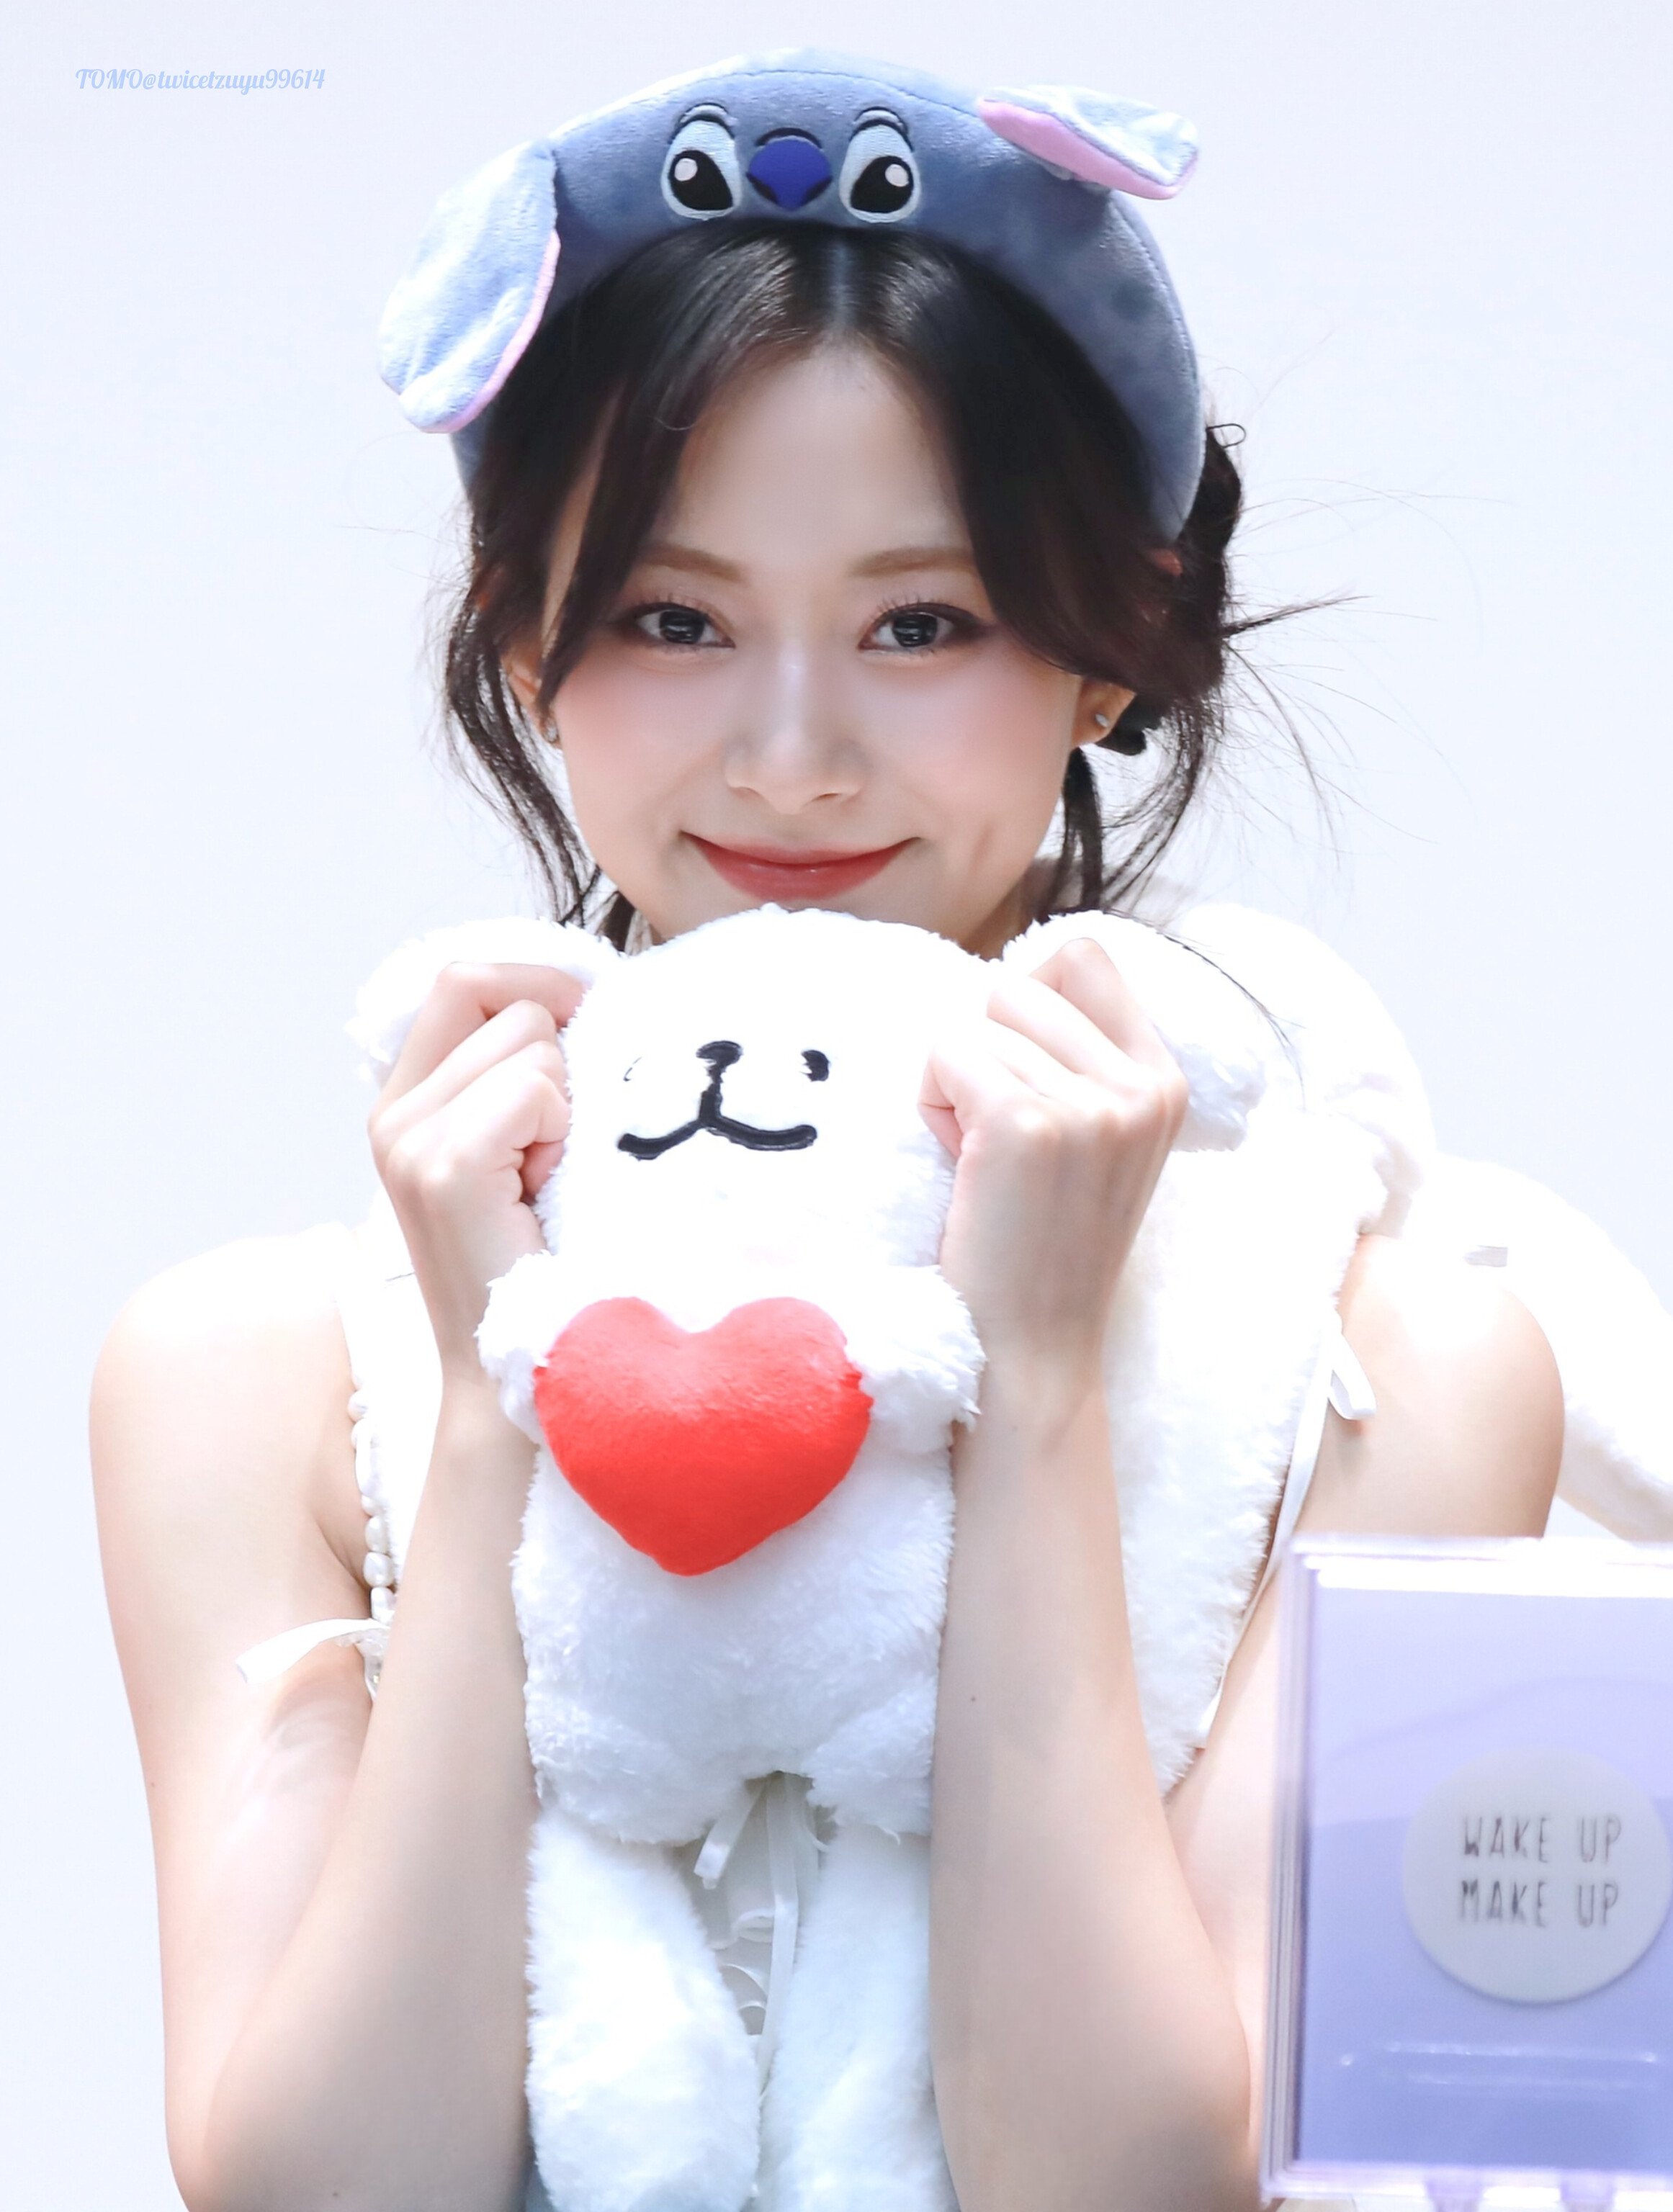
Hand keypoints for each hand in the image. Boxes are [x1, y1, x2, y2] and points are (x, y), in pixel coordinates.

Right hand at [369, 963, 585, 1380]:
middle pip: (504, 998)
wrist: (513, 1374)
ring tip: (546, 1176)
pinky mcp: (442, 1168)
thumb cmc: (541, 1258)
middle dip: (557, 1059)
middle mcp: (393, 1115)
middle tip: (550, 1150)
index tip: (580, 1038)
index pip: (464, 979)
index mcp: (405, 1101)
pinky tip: (544, 1189)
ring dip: (564, 1102)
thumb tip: (583, 990)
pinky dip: (559, 1131)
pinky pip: (534, 1088)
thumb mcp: (524, 1146)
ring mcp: (408, 1140)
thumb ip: (521, 1069)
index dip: (535, 985)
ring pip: (530, 1039)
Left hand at [921, 940, 1185, 1394]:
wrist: (1035, 1350)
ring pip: (974, 1024)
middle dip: (986, 1050)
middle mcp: (1139, 1086)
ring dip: (954, 1086)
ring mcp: (1088, 1105)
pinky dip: (932, 1103)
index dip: (1027, 1000)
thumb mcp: (1099, 1141)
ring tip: (983, 1162)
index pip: (1083, 957)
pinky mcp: (1024, 1123)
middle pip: (1016, 987)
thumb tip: (1017, 980)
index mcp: (1165, 1082)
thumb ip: (1084, 1062)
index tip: (1020, 1072)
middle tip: (997, 1137)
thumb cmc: (1044, 1244)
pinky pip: (945, 1054)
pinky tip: (960, 1164)